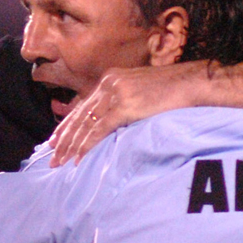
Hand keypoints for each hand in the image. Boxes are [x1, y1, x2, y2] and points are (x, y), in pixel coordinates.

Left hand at [49, 63, 197, 166]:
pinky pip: (99, 129)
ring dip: (71, 146)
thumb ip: (122, 101)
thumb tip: (112, 120)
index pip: (82, 106)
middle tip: (52, 157)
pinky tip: (79, 158)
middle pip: (79, 116)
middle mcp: (108, 84)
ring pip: (86, 124)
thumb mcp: (139, 91)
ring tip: (60, 162)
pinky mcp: (125, 106)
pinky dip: (87, 145)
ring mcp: (115, 94)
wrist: (189, 83)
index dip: (67, 125)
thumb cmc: (170, 90)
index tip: (55, 140)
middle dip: (64, 139)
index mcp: (110, 80)